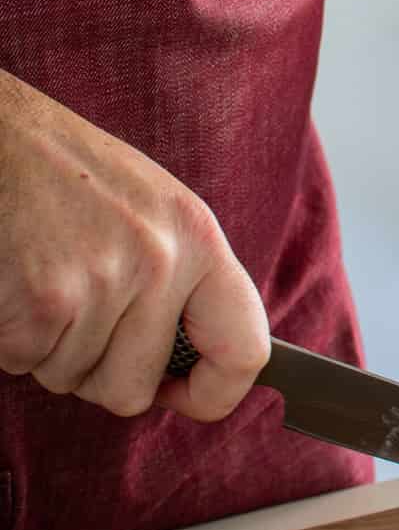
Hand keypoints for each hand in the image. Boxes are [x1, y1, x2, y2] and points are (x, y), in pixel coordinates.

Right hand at [0, 71, 269, 421]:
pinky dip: (13, 338)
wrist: (0, 134)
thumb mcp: (155, 211)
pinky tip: (17, 286)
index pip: (244, 350)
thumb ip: (184, 282)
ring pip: (72, 379)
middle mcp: (159, 261)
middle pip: (134, 390)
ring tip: (46, 281)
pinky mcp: (42, 299)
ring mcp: (101, 282)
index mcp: (198, 238)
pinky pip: (25, 363)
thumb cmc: (72, 176)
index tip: (185, 395)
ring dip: (50, 348)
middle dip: (98, 373)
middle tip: (79, 316)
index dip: (216, 394)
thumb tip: (195, 368)